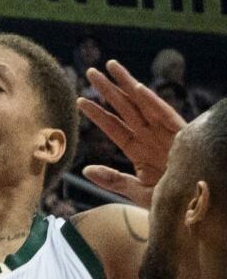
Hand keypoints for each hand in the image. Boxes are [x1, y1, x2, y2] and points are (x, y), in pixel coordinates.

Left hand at [78, 60, 184, 206]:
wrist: (199, 211)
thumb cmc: (172, 204)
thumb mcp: (138, 192)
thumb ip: (113, 180)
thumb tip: (85, 169)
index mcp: (139, 151)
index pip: (113, 128)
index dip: (97, 114)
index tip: (79, 100)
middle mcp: (151, 138)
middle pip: (125, 109)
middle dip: (108, 90)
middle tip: (90, 71)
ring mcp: (166, 135)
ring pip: (143, 104)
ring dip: (127, 85)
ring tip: (111, 66)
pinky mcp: (184, 136)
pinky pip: (166, 116)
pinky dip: (153, 102)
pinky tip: (137, 89)